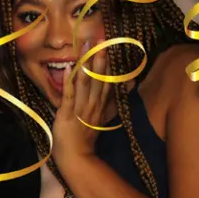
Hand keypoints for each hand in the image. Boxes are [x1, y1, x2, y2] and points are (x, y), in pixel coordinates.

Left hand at [53, 41, 110, 167]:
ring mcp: (80, 109)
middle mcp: (93, 105)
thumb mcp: (103, 117)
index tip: (109, 45)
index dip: (107, 63)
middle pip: (98, 79)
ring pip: (85, 83)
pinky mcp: (67, 114)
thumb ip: (114, 100)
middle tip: (100, 39)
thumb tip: (130, 84)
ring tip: (87, 48)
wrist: (77, 158)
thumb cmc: (85, 138)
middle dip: (99, 58)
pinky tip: (70, 67)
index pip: (106, 81)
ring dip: (87, 65)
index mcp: (100, 105)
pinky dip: (70, 81)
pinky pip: (69, 95)